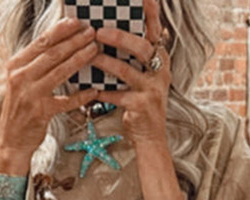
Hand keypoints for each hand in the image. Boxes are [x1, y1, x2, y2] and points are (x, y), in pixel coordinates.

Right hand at [0, 17, 102, 174]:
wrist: (11, 141)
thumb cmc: (20, 109)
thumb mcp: (21, 82)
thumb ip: (35, 64)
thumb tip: (59, 44)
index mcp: (15, 66)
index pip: (41, 42)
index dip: (61, 30)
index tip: (76, 22)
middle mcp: (20, 78)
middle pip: (52, 54)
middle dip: (74, 41)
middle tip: (91, 33)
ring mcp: (30, 95)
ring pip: (60, 72)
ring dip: (80, 59)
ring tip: (95, 50)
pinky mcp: (41, 113)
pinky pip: (66, 102)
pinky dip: (82, 96)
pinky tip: (94, 91)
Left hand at [90, 0, 171, 147]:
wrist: (150, 137)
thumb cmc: (141, 102)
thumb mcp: (144, 76)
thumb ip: (135, 55)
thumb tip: (109, 32)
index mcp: (160, 59)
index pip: (156, 30)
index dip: (151, 12)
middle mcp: (159, 71)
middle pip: (142, 47)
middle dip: (121, 37)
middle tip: (99, 31)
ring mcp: (152, 89)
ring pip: (127, 70)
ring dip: (106, 62)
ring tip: (90, 55)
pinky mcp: (141, 106)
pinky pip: (118, 96)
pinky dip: (104, 92)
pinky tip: (92, 90)